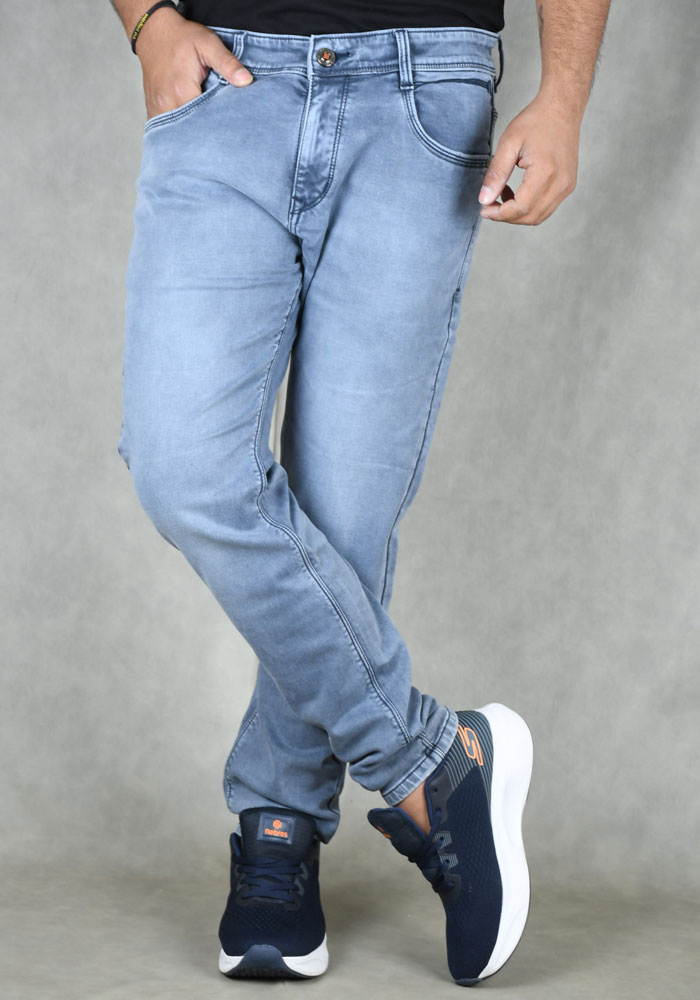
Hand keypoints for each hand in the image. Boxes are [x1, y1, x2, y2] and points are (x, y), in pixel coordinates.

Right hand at [136, 8, 253, 120]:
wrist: (152, 32)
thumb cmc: (181, 37)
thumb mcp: (208, 44)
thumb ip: (227, 63)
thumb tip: (246, 80)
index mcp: (182, 90)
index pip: (205, 120)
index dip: (218, 123)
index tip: (228, 122)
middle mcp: (167, 103)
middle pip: (191, 129)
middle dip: (206, 131)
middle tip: (219, 127)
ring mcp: (157, 108)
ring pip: (177, 132)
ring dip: (191, 131)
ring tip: (204, 125)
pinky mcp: (152, 109)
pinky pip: (165, 128)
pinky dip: (178, 129)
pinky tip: (188, 124)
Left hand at [478, 91, 580, 224]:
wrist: (561, 108)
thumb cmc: (536, 121)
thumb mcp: (509, 143)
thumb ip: (496, 174)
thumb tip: (484, 199)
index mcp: (546, 173)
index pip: (520, 208)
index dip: (499, 214)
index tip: (484, 209)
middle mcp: (561, 184)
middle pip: (530, 217)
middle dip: (506, 216)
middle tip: (489, 206)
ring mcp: (567, 186)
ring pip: (538, 216)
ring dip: (517, 214)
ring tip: (503, 196)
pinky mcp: (568, 185)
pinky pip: (546, 207)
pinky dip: (528, 207)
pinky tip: (517, 193)